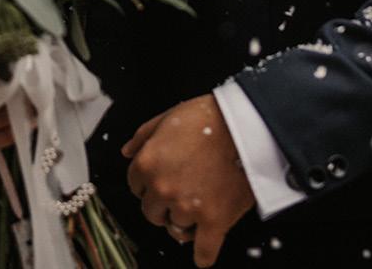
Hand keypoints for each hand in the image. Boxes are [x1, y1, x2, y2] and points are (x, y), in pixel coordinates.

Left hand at [122, 94, 253, 266]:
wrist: (244, 126)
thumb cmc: (208, 118)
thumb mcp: (167, 116)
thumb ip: (142, 136)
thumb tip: (127, 151)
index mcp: (148, 163)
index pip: (135, 185)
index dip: (149, 181)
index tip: (161, 178)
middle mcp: (162, 189)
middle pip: (151, 211)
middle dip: (162, 203)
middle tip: (180, 190)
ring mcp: (187, 208)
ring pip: (175, 228)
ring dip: (184, 220)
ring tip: (198, 203)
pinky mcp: (214, 221)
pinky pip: (203, 252)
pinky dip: (203, 255)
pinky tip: (202, 252)